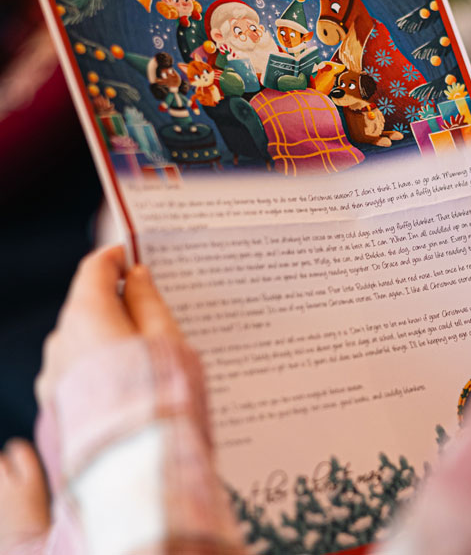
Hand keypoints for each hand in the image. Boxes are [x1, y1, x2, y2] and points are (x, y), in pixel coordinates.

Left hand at [35, 246, 179, 406]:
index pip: (94, 269)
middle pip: (86, 306)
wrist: (132, 468)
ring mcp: (52, 377)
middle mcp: (60, 342)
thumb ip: (148, 302)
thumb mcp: (166, 338)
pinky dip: (100, 366)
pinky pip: (78, 372)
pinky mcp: (54, 407)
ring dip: (108, 336)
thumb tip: (136, 277)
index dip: (116, 257)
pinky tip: (129, 381)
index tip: (135, 255)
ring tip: (147, 352)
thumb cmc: (157, 396)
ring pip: (81, 341)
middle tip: (154, 305)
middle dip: (117, 302)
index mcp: (86, 316)